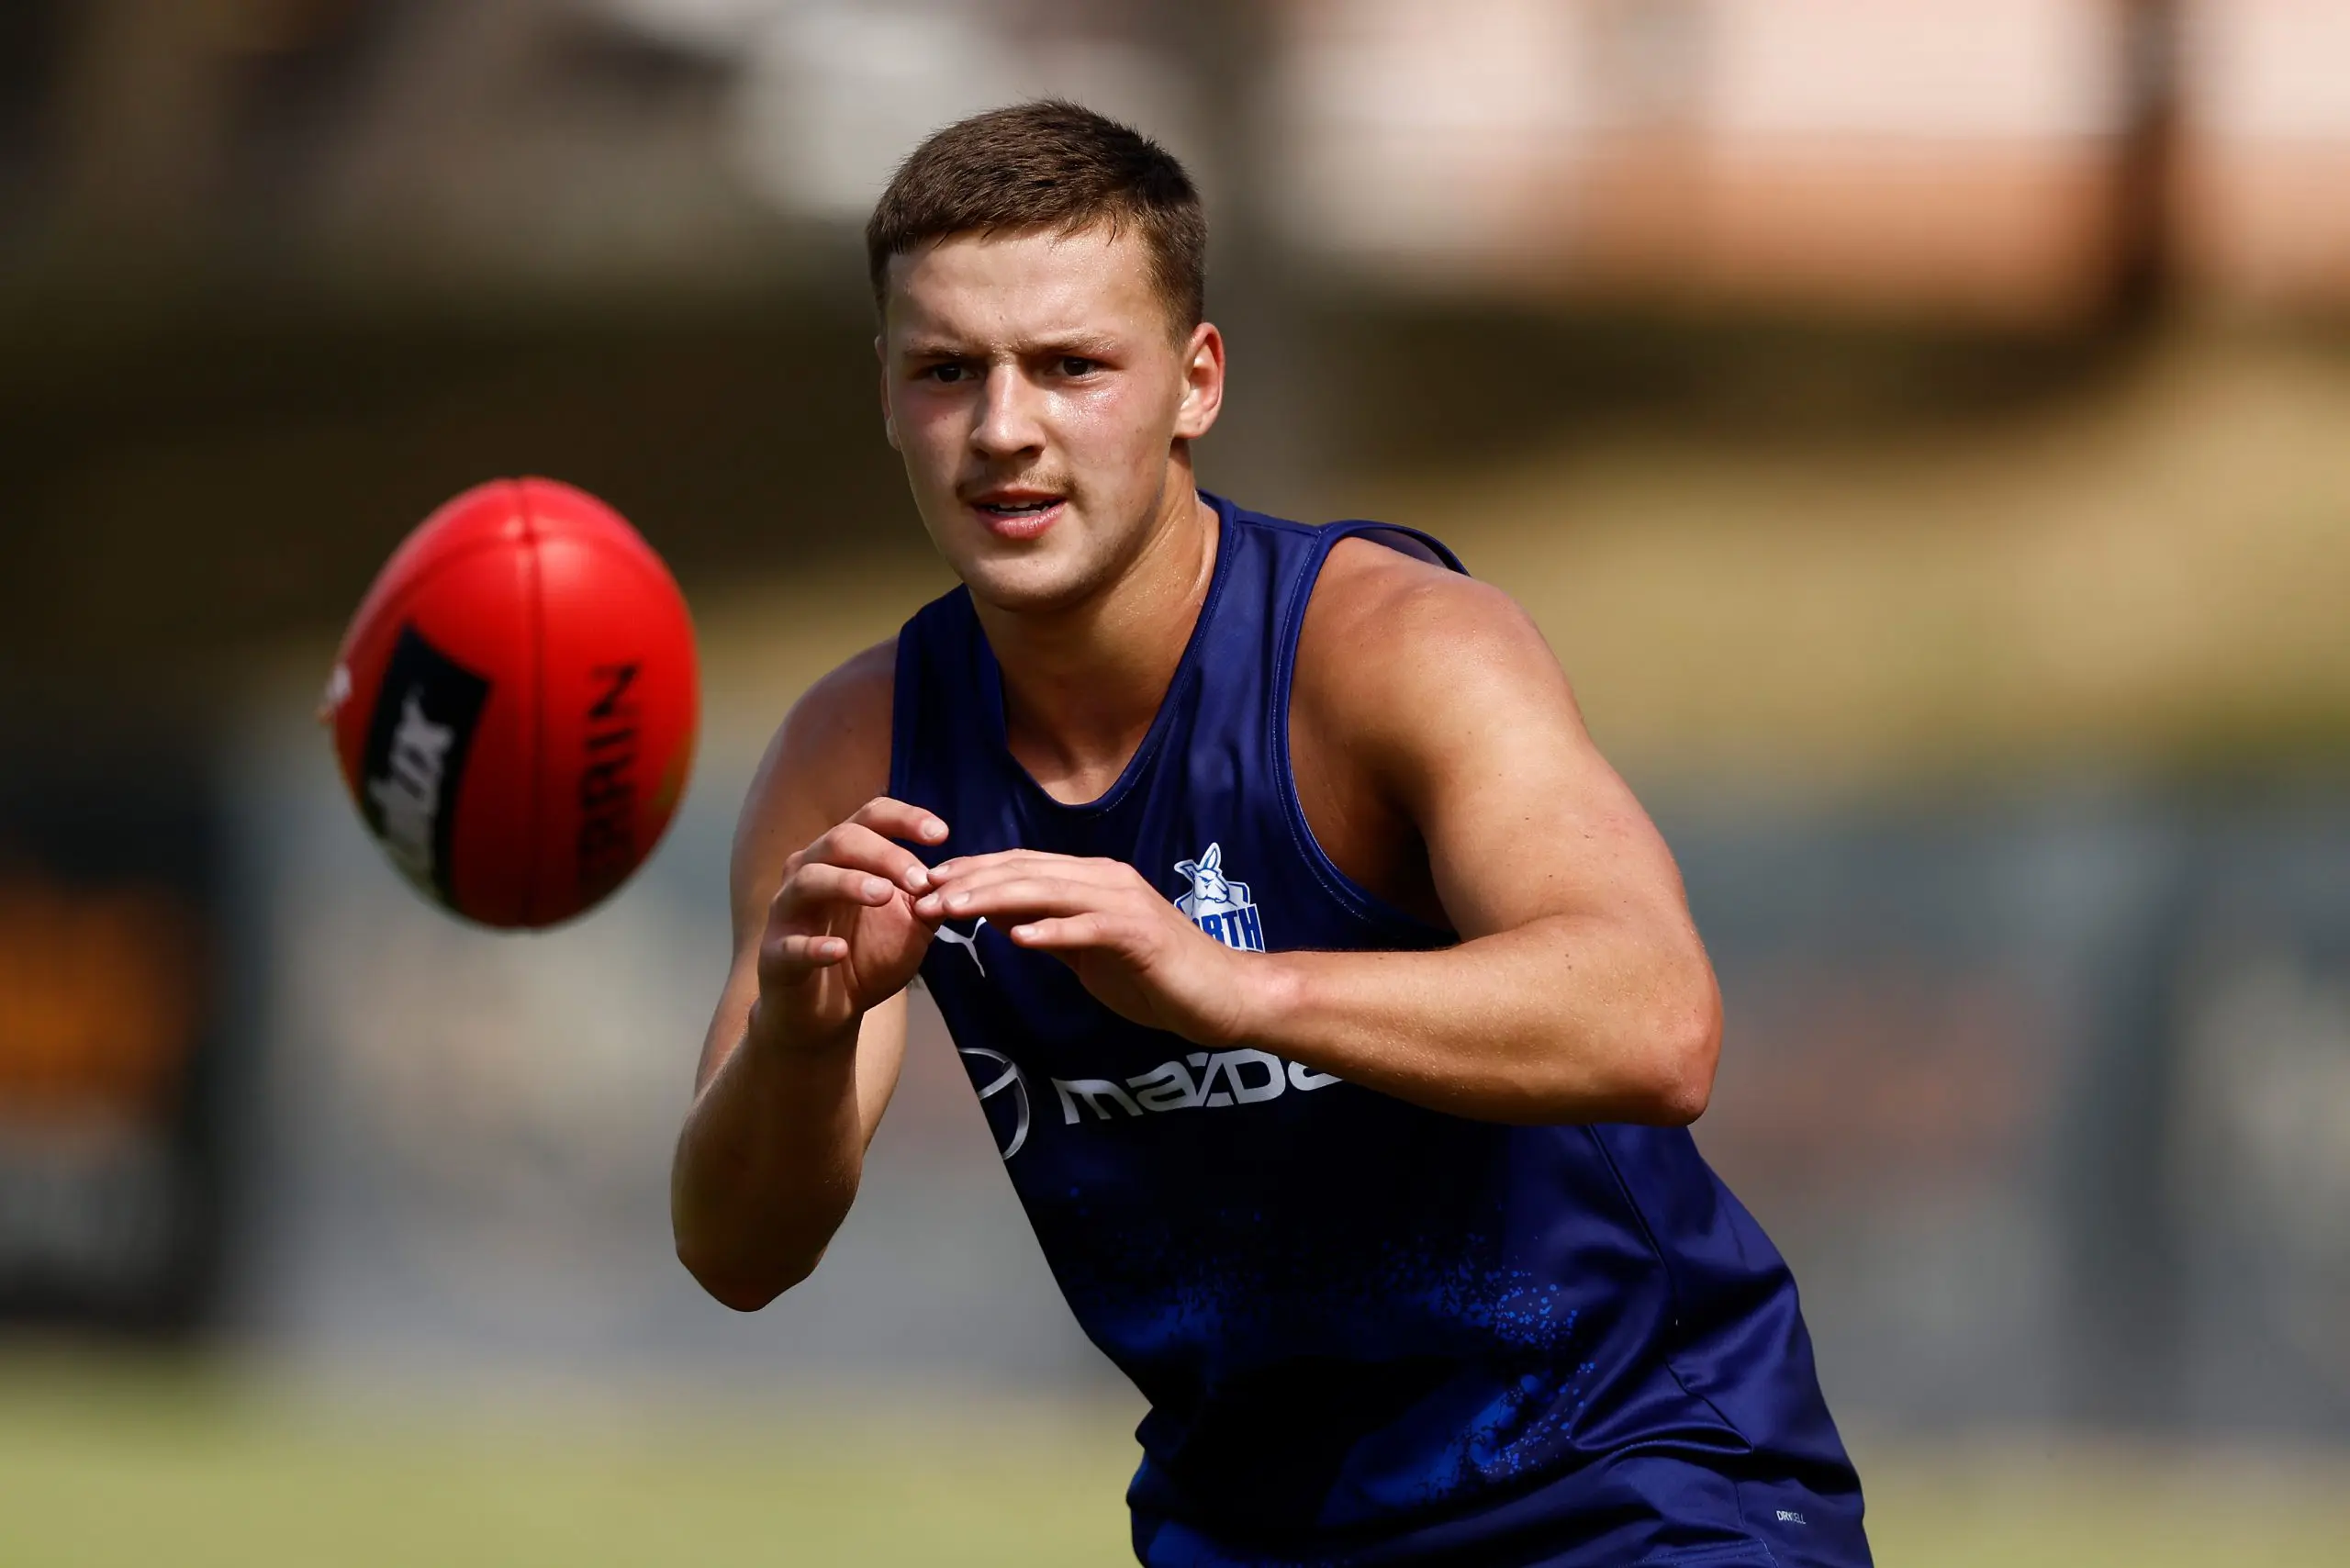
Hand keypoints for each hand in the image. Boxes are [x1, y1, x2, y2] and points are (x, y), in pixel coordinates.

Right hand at [753, 797, 944, 1053]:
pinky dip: (814, 946)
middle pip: (842, 840)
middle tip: (920, 880)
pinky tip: (839, 950)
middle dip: (885, 854)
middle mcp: (810, 871)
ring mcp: (788, 911)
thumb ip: (931, 900)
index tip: (942, 834)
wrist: (827, 1011)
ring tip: (883, 895)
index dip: (905, 819)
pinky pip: (790, 945)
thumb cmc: (866, 956)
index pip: (871, 818)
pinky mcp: (775, 954)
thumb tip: (961, 876)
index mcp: (844, 857)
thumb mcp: (909, 925)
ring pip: (810, 880)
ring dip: (849, 883)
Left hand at [915, 851, 1259, 1045]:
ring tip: (952, 911)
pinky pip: (1089, 928)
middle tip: (922, 894)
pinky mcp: (1141, 936)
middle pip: (1027, 871)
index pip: (1022, 866)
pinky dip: (1053, 931)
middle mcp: (1106, 880)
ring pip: (1049, 891)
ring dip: (995, 900)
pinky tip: (1018, 939)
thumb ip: (1050, 930)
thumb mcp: (1089, 950)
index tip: (927, 884)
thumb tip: (1000, 918)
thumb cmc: (1156, 975)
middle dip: (970, 881)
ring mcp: (1125, 905)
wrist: (1221, 996)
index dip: (973, 871)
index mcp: (1092, 880)